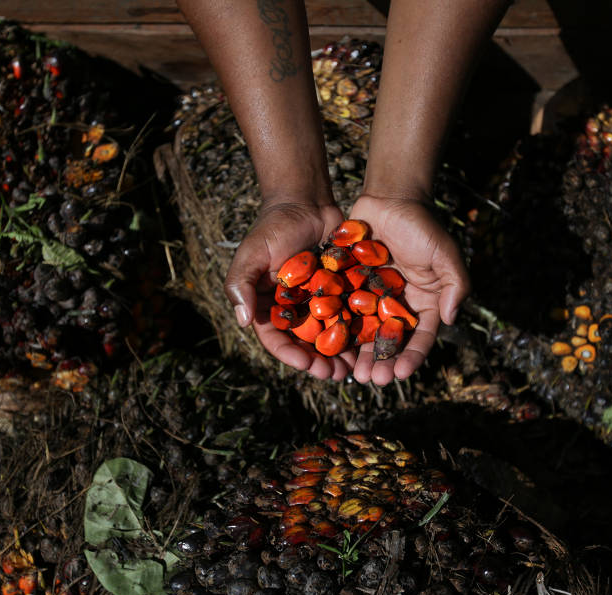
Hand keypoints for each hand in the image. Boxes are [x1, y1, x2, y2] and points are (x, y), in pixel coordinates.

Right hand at [224, 201, 354, 380]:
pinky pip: (350, 315)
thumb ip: (242, 285)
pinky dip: (358, 330)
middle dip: (319, 362)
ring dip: (340, 354)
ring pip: (330, 336)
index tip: (306, 365)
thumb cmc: (273, 227)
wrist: (305, 202)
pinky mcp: (341, 291)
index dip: (290, 356)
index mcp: (268, 306)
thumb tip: (243, 322)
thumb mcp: (252, 253)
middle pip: (305, 345)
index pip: (276, 339)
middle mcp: (294, 309)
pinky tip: (370, 343)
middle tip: (335, 375)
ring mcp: (319, 302)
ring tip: (353, 368)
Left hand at [348, 194, 469, 384]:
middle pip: (390, 342)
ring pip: (365, 334)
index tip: (400, 374)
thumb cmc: (422, 226)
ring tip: (352, 373)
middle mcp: (398, 306)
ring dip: (359, 356)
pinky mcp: (350, 289)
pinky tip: (329, 347)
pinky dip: (338, 331)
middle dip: (382, 363)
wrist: (390, 199)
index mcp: (424, 303)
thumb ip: (455, 285)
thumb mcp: (445, 254)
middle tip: (372, 380)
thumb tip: (451, 318)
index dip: (412, 357)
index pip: (420, 337)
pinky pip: (343, 313)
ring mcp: (372, 299)